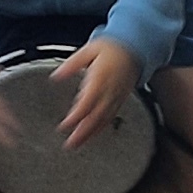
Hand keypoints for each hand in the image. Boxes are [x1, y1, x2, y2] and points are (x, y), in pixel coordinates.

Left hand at [51, 34, 141, 149]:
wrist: (136, 47)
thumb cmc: (112, 48)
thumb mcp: (89, 50)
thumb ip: (72, 64)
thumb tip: (56, 75)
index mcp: (101, 77)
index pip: (88, 102)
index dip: (77, 116)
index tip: (65, 125)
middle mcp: (110, 90)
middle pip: (96, 116)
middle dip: (83, 132)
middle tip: (70, 144)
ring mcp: (116, 96)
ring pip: (104, 119)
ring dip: (91, 134)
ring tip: (78, 144)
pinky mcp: (120, 99)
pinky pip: (111, 116)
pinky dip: (101, 128)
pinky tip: (93, 134)